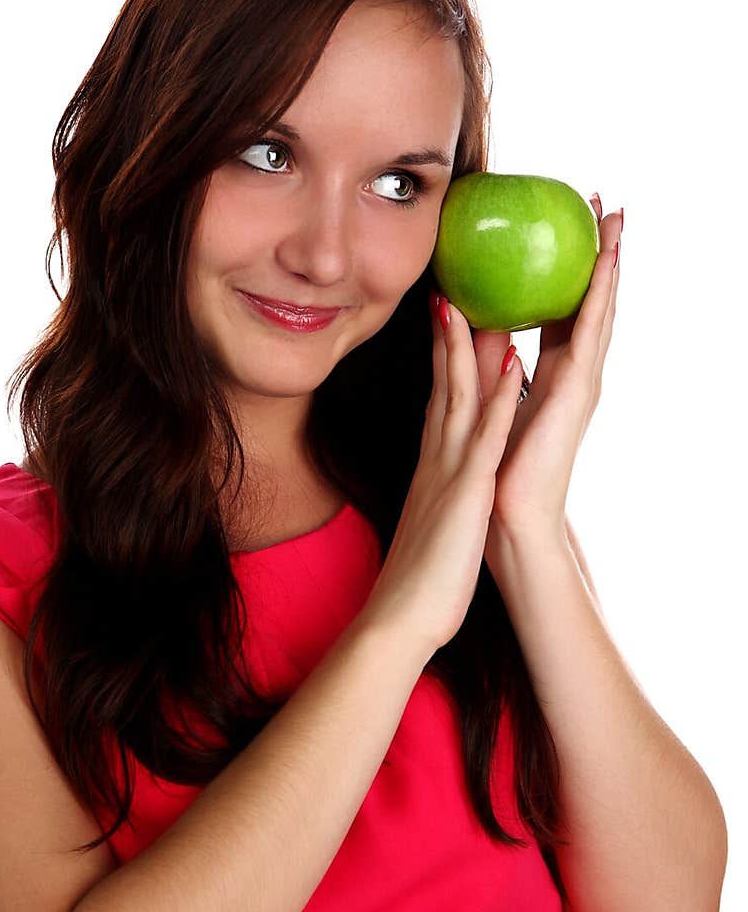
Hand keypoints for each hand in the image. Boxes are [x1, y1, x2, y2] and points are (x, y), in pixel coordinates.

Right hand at [362, 287, 524, 657]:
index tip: (445, 321)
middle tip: (448, 290)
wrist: (400, 621)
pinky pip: (487, 439)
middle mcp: (437, 462)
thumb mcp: (430, 524)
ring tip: (471, 303)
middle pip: (444, 388)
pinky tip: (512, 365)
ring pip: (460, 399)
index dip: (442, 361)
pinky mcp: (467, 494)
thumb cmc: (418, 582)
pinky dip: (500, 400)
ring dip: (468, 350)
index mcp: (432, 470)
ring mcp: (450, 474)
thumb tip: (438, 488)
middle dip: (448, 339)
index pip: (438, 402)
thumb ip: (435, 497)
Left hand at [469, 192, 621, 542]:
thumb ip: (493, 369)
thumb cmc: (500, 473)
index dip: (571, 267)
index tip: (573, 224)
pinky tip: (600, 267)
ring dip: (605, 265)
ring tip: (611, 222)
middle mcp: (573, 376)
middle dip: (598, 253)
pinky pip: (582, 340)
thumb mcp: (492, 405)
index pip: (566, 309)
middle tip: (602, 203)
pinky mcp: (572, 398)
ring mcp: (579, 386)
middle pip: (589, 301)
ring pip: (595, 312)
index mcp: (553, 375)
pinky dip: (592, 303)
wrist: (513, 522)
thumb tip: (474, 329)